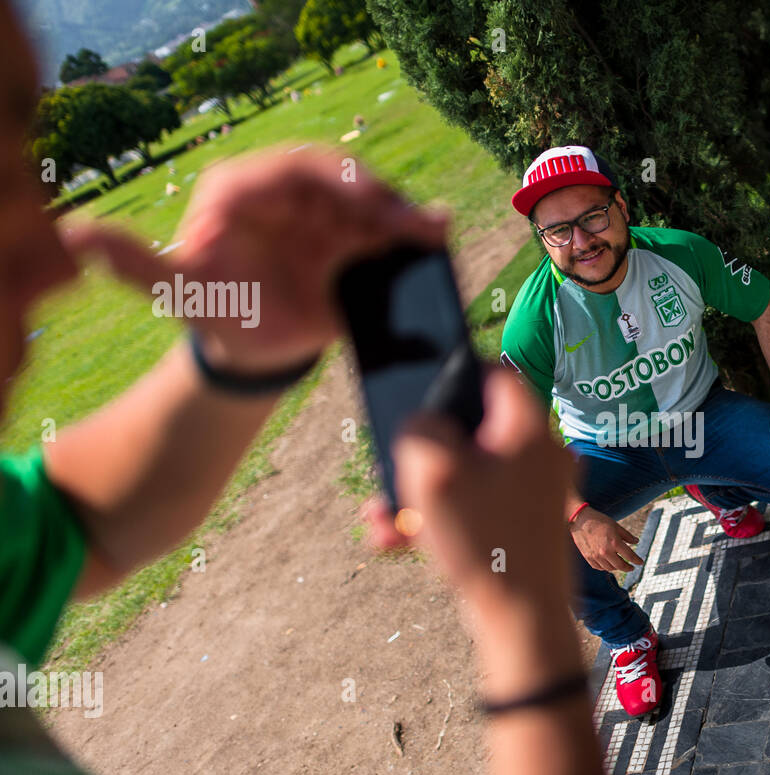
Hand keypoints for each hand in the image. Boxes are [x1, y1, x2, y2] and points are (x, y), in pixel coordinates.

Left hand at [61, 147, 446, 374]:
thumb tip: (74, 238)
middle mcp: (287, 194)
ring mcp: (323, 215)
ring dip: (402, 214)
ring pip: (368, 201)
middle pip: (339, 178)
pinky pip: (386, 231)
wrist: (254, 351)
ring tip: (431, 231)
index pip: (291, 169)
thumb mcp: (176, 294)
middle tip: (405, 221)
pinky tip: (437, 236)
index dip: (331, 179)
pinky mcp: (352, 241)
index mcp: (241, 190)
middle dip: (376, 196)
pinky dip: (412, 232)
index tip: (363, 202)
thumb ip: (136, 266)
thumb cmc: (216, 315)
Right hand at [390, 369, 575, 613]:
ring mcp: (535, 490)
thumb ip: (419, 429)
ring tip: (384, 517)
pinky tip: (400, 539)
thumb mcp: (434, 472)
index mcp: (529, 427)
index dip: (452, 379)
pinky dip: (441, 517)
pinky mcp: (525, 523)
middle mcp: (541, 453)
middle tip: (392, 467)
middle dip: (422, 452)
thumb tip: (420, 421)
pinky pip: (476, 506)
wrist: (523, 619)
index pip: (493, 374)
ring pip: (467, 473)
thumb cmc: (487, 543)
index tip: (419, 395)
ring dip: (421, 491)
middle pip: (472, 430)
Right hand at [570, 507, 642, 572]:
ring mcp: (596, 556)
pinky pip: (599, 567)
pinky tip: (608, 564)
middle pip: (620, 566)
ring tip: (620, 565)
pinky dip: (605, 567)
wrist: (580, 520)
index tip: (640, 562)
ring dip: (617, 568)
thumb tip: (636, 541)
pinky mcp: (588, 557)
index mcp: (614, 542)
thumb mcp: (616, 526)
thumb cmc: (599, 521)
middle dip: (628, 568)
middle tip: (631, 568)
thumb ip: (627, 536)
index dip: (637, 560)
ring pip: (609, 568)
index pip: (629, 556)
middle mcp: (605, 552)